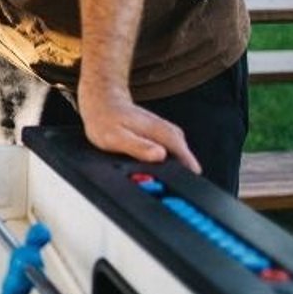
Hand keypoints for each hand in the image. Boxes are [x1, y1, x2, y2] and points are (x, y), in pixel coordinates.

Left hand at [75, 89, 201, 174]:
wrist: (103, 102)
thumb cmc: (107, 119)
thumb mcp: (115, 137)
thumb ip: (137, 147)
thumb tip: (160, 155)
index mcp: (166, 135)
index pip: (188, 164)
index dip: (180, 181)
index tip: (166, 191)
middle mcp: (173, 135)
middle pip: (184, 167)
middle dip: (170, 179)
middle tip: (146, 183)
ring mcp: (170, 137)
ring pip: (177, 164)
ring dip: (164, 173)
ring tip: (141, 174)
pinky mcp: (165, 140)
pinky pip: (170, 160)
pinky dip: (159, 168)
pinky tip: (143, 167)